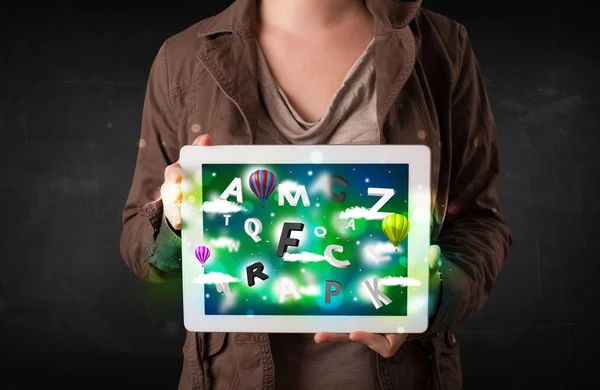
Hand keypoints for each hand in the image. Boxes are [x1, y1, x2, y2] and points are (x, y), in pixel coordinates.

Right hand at [160, 134, 211, 228]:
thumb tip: (206, 137)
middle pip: (170, 190)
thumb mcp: (193, 162)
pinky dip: (178, 222)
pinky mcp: (177, 215)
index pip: (173, 172)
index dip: (175, 175)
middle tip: (179, 196)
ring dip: (176, 210)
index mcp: (177, 173)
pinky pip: (176, 219)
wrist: (182, 195)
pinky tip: (181, 225)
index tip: (179, 178)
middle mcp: (172, 187)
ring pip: (172, 206)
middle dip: (174, 193)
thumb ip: (198, 150)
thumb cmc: (190, 175)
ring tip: (181, 216)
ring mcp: (173, 203)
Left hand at [314, 245, 441, 357]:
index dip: (370, 340)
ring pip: (348, 329)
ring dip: (331, 329)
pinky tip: (318, 307)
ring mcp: (369, 322)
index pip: (385, 345)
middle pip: (358, 337)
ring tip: (313, 329)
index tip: (356, 332)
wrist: (417, 292)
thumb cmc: (424, 290)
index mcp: (400, 329)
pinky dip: (333, 314)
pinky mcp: (359, 313)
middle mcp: (382, 329)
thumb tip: (433, 252)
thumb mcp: (429, 280)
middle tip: (321, 335)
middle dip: (339, 336)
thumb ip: (431, 268)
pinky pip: (345, 317)